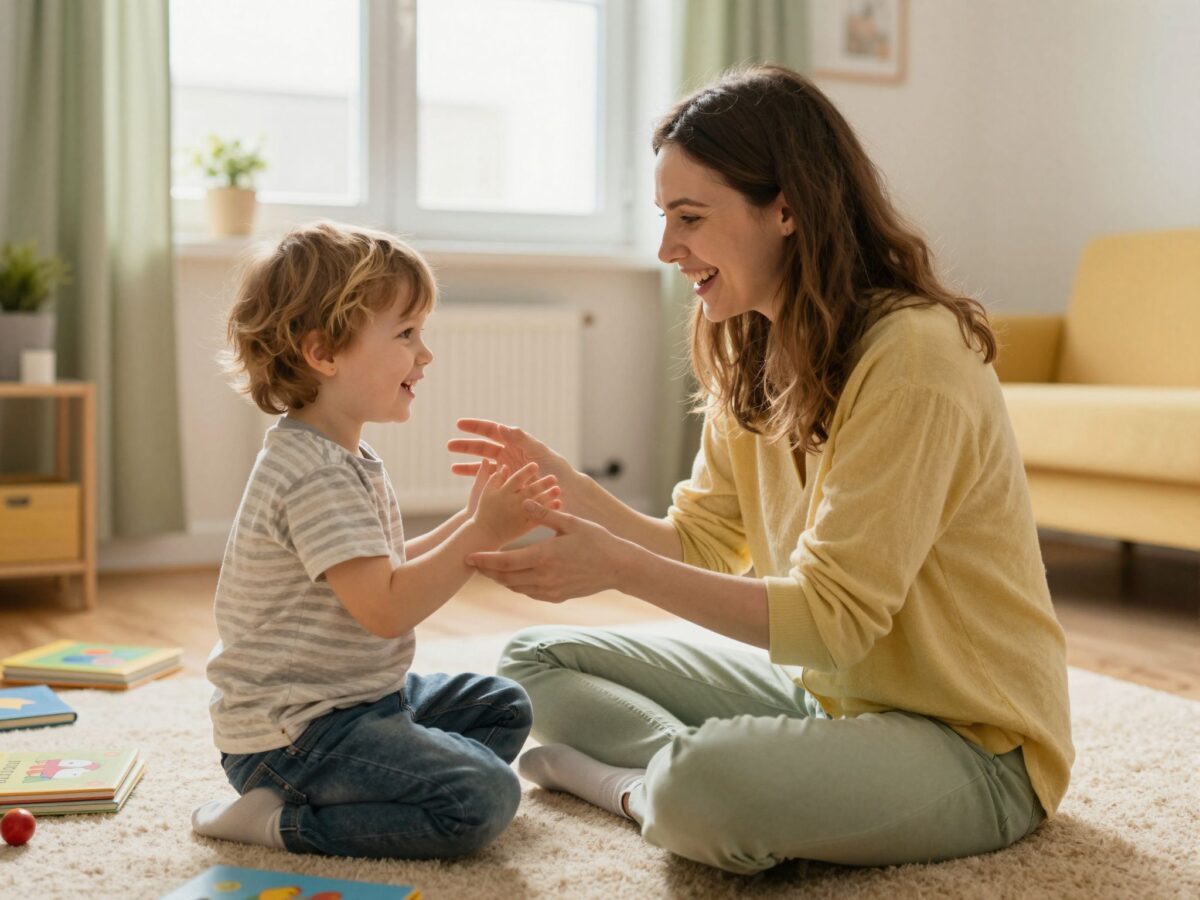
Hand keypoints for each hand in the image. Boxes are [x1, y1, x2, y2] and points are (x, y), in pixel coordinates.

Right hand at [449, 420, 580, 510]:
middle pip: (484, 447)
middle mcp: (510, 454)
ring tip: (452, 468)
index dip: (476, 427)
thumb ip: (520, 439)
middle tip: (449, 445)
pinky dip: (478, 480)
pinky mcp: (509, 483)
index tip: (459, 424)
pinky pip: (490, 480)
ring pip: (484, 465)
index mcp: (516, 442)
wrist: (567, 491)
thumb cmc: (557, 469)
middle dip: (467, 446)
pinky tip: (468, 485)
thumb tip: (500, 427)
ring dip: (468, 465)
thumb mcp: (539, 452)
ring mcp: (508, 469)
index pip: (492, 431)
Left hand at [467, 501, 626, 601]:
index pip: (505, 561)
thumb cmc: (597, 540)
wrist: (618, 567)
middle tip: (472, 563)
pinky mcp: (557, 596)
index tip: (468, 556)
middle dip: (487, 571)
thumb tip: (522, 501)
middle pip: (505, 578)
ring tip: (488, 569)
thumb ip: (544, 514)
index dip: (484, 560)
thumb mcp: (571, 522)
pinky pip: (529, 593)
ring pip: (516, 587)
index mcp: (544, 556)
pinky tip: (513, 578)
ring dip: (500, 579)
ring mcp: (550, 589)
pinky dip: (517, 586)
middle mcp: (544, 576)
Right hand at [471, 463, 561, 547]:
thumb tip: (501, 463)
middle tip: (554, 477)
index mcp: (502, 493)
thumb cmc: (484, 509)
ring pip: (536, 505)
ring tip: (558, 489)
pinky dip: (548, 511)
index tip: (536, 465)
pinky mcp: (524, 527)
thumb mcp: (482, 491)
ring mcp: (519, 516)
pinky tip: (557, 504)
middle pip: (529, 491)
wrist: (484, 533)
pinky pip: (538, 518)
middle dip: (542, 484)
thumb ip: (492, 476)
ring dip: (548, 497)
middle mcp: (511, 504)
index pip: (516, 480)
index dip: (526, 472)